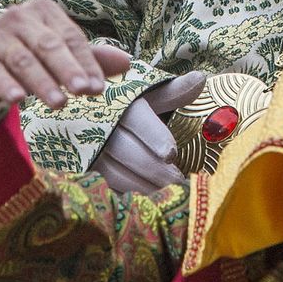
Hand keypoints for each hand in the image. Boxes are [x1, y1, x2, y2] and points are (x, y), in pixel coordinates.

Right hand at [0, 0, 131, 124]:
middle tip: (84, 91)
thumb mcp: (54, 57)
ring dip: (42, 82)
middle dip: (68, 69)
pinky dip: (5, 84)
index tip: (99, 88)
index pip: (71, 37)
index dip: (86, 63)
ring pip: (23, 60)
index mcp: (44, 11)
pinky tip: (18, 99)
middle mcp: (18, 16)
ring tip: (59, 103)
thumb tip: (127, 62)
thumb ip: (88, 59)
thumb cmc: (21, 55)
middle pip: (49, 45)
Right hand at [93, 72, 206, 192]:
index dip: (154, 136)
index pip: (138, 120)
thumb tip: (200, 79)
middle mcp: (100, 126)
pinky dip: (125, 195)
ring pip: (114, 173)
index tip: (170, 152)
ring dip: (142, 186)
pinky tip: (144, 202)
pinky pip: (104, 187)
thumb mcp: (146, 93)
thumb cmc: (125, 102)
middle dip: (154, 169)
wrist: (82, 110)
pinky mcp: (82, 170)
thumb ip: (172, 91)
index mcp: (120, 103)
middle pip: (127, 151)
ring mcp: (87, 151)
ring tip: (166, 194)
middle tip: (178, 181)